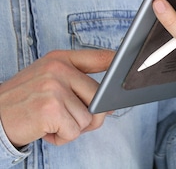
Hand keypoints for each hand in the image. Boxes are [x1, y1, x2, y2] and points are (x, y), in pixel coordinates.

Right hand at [0, 49, 114, 146]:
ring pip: (88, 118)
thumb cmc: (26, 99)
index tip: (130, 64)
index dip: (116, 62)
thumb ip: (77, 82)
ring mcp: (54, 86)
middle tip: (67, 116)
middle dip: (89, 115)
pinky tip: (46, 130)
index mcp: (61, 59)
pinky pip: (74, 131)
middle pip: (98, 97)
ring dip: (72, 128)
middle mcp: (59, 68)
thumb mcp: (48, 78)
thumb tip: (107, 102)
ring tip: (52, 121)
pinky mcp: (50, 108)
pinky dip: (62, 138)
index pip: (98, 57)